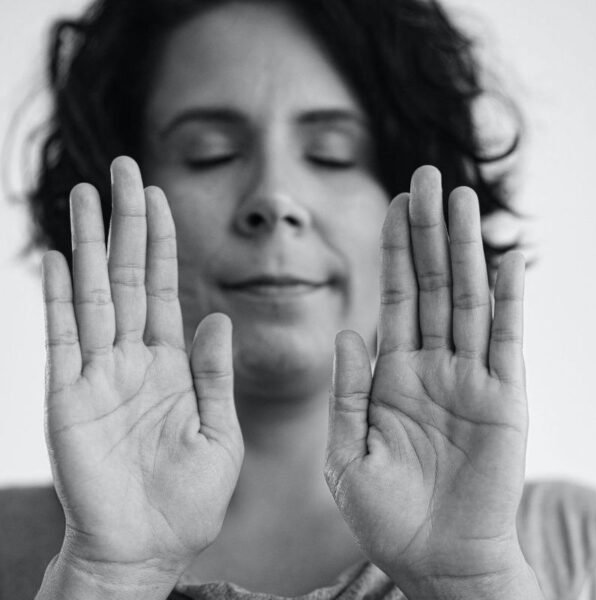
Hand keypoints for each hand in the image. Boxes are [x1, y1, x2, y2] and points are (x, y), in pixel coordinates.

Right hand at [42, 157, 242, 578]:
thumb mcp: (220, 431)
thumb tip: (219, 317)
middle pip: (128, 277)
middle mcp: (133, 359)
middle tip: (127, 171)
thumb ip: (217, 374)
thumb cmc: (189, 497)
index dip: (164, 245)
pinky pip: (61, 338)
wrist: (148, 546)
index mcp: (173, 366)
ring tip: (87, 195)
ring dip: (88, 245)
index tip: (163, 200)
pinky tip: (56, 257)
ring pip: (92, 294)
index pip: (165, 290)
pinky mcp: (68, 398)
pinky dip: (57, 297)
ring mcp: (98, 374)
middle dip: (128, 225)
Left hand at [326, 166, 535, 595]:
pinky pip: (507, 339)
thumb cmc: (386, 515)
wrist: (433, 560)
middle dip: (427, 231)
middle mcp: (433, 365)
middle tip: (425, 176)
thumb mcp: (347, 451)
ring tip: (461, 199)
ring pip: (469, 298)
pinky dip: (509, 298)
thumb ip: (346, 390)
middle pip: (432, 283)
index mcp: (393, 374)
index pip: (395, 297)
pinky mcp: (503, 399)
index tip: (392, 204)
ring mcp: (470, 378)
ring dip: (466, 248)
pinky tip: (506, 259)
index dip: (394, 251)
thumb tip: (349, 329)